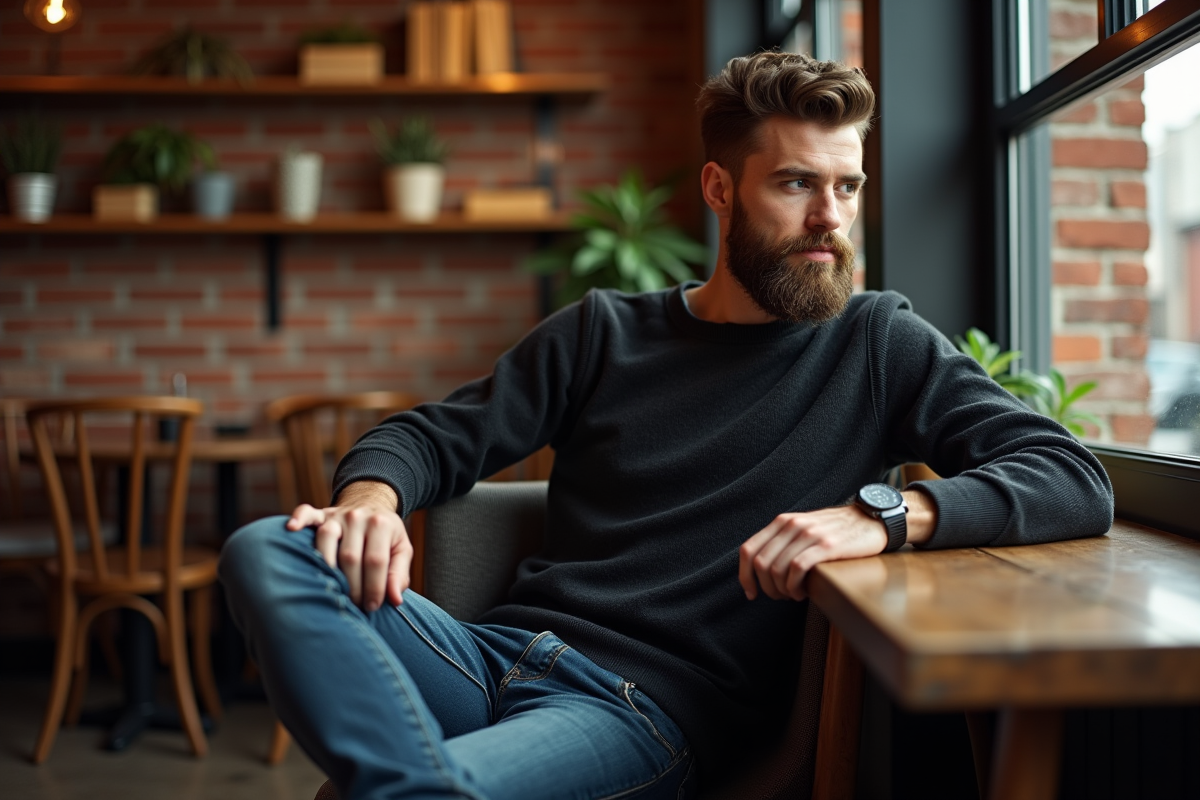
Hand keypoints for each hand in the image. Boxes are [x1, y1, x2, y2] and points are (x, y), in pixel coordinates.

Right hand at [287, 481, 409, 611]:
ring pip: (326, 539)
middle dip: (352, 586)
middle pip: (350, 556)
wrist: (372, 504)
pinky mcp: (320, 514)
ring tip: (331, 589)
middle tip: (354, 605)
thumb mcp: (401, 550)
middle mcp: (358, 517)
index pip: (375, 560)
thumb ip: (399, 574)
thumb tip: (395, 599)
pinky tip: (291, 529)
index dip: (374, 587)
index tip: (371, 606)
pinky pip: (306, 512)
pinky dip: (298, 519)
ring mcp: (337, 515)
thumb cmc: (386, 536)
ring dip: (327, 568)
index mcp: (382, 525)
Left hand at [738, 505, 888, 601]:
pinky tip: (803, 593)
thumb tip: (763, 570)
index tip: (751, 593)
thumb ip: (784, 542)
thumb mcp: (804, 528)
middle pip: (761, 564)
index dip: (745, 576)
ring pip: (777, 569)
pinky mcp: (826, 545)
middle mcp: (792, 525)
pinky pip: (797, 569)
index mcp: (782, 522)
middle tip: (780, 597)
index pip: (748, 550)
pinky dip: (795, 587)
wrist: (871, 519)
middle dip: (767, 588)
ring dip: (782, 590)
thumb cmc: (837, 530)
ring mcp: (809, 534)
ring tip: (795, 595)